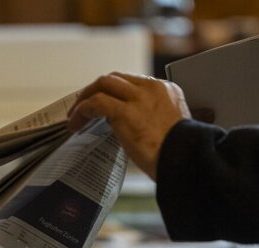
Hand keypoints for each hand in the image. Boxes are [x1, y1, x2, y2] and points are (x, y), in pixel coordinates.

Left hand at [68, 73, 190, 179]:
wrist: (184, 160)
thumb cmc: (178, 154)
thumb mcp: (171, 130)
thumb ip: (153, 121)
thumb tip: (130, 129)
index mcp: (165, 90)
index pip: (132, 82)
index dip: (114, 92)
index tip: (103, 104)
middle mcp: (151, 88)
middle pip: (115, 78)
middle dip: (96, 89)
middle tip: (84, 105)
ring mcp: (138, 98)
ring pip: (103, 84)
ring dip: (85, 98)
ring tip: (74, 115)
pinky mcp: (125, 112)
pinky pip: (95, 103)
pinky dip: (81, 112)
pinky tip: (75, 125)